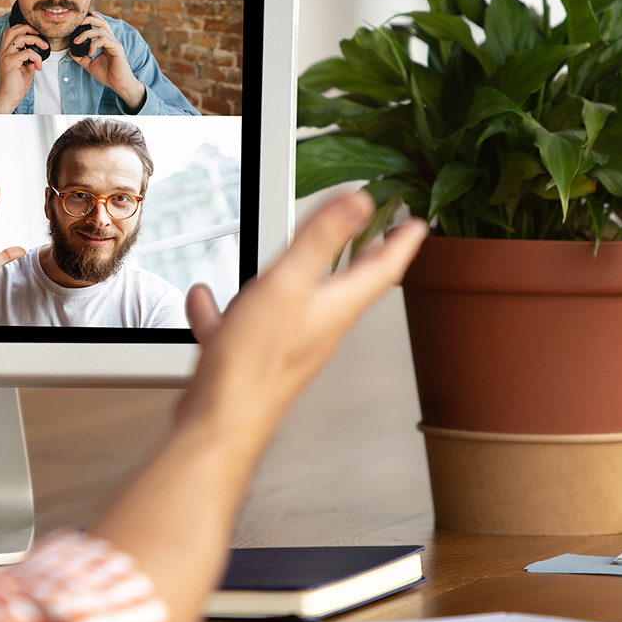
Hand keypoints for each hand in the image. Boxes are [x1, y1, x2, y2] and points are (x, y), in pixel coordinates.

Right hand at [0, 22, 46, 113]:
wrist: (9, 97)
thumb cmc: (15, 85)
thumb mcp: (26, 68)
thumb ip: (30, 58)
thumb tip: (39, 51)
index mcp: (6, 52)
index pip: (11, 31)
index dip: (24, 28)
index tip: (36, 34)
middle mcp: (4, 52)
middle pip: (14, 29)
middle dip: (29, 28)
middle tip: (40, 35)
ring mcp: (6, 56)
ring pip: (21, 37)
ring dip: (36, 41)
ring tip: (44, 48)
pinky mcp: (10, 62)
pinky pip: (27, 52)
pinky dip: (37, 57)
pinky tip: (38, 66)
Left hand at [70, 13, 145, 110]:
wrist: (119, 84)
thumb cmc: (108, 75)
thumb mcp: (91, 65)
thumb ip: (82, 58)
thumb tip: (71, 51)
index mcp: (106, 42)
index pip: (101, 26)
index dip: (92, 19)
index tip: (80, 19)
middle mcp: (111, 41)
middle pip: (102, 23)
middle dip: (89, 20)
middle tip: (77, 24)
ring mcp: (114, 44)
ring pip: (101, 30)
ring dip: (87, 34)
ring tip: (77, 42)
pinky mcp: (116, 49)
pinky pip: (103, 40)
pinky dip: (94, 45)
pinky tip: (90, 53)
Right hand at [180, 191, 428, 432]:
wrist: (219, 422)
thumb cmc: (255, 364)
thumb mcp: (289, 285)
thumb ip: (322, 239)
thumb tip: (360, 199)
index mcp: (335, 308)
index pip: (382, 269)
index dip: (401, 241)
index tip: (416, 223)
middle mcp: (318, 328)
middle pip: (349, 287)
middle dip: (366, 258)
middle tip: (382, 239)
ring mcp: (286, 346)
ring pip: (299, 304)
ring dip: (305, 278)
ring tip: (303, 261)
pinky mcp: (252, 360)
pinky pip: (243, 326)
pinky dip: (228, 309)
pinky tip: (206, 300)